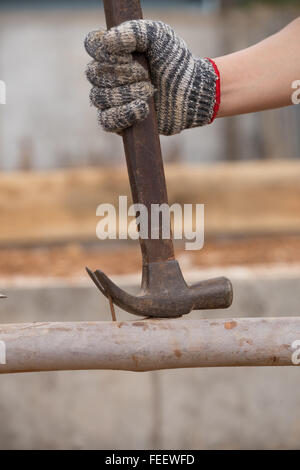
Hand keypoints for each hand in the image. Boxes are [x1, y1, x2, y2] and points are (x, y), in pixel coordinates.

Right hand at [85, 20, 218, 135]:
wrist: (191, 92)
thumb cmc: (175, 62)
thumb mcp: (159, 36)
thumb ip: (134, 31)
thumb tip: (107, 41)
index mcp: (114, 52)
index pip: (92, 45)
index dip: (104, 51)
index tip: (127, 55)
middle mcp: (108, 76)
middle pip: (94, 74)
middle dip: (121, 74)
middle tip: (146, 74)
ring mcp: (112, 100)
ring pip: (99, 97)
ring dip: (125, 94)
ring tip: (149, 91)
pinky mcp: (120, 123)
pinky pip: (106, 121)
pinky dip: (123, 114)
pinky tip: (143, 109)